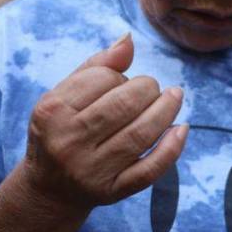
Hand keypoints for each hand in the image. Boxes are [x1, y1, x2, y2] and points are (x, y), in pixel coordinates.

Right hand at [19, 33, 187, 215]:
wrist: (49, 189)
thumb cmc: (62, 129)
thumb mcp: (65, 95)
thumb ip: (97, 66)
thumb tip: (128, 39)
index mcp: (52, 112)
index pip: (102, 79)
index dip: (121, 75)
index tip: (122, 82)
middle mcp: (68, 142)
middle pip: (125, 105)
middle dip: (148, 89)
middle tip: (152, 89)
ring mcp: (90, 171)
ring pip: (141, 134)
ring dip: (166, 110)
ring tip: (174, 97)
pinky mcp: (112, 192)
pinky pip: (150, 170)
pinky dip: (172, 148)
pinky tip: (181, 129)